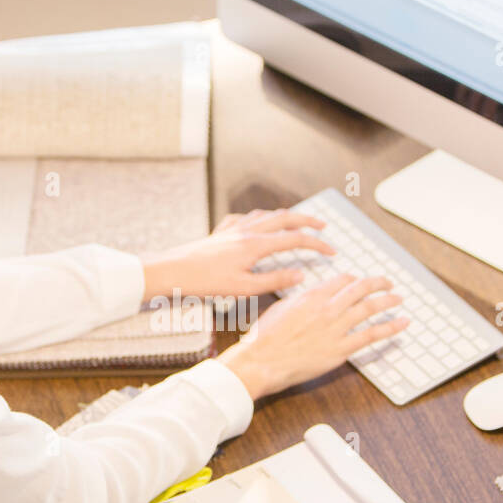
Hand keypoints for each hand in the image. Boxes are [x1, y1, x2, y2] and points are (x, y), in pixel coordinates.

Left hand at [139, 208, 335, 300]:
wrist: (171, 271)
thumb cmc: (204, 282)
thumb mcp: (243, 288)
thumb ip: (274, 279)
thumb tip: (301, 274)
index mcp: (255, 245)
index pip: (295, 240)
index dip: (317, 244)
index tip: (331, 251)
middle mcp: (246, 231)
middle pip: (285, 218)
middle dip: (307, 221)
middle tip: (323, 228)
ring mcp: (232, 228)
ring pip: (266, 214)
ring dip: (285, 216)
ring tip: (296, 223)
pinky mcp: (220, 232)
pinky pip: (245, 218)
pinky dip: (259, 218)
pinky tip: (258, 224)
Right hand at [218, 274, 409, 399]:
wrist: (261, 361)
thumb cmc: (264, 338)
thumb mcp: (281, 308)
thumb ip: (300, 299)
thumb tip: (310, 295)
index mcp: (311, 296)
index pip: (342, 281)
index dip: (354, 280)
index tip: (360, 282)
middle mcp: (327, 308)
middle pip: (360, 289)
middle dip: (377, 284)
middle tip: (387, 283)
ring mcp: (336, 329)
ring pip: (370, 309)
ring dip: (387, 301)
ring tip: (398, 299)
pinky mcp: (341, 350)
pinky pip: (371, 335)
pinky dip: (390, 327)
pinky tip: (402, 323)